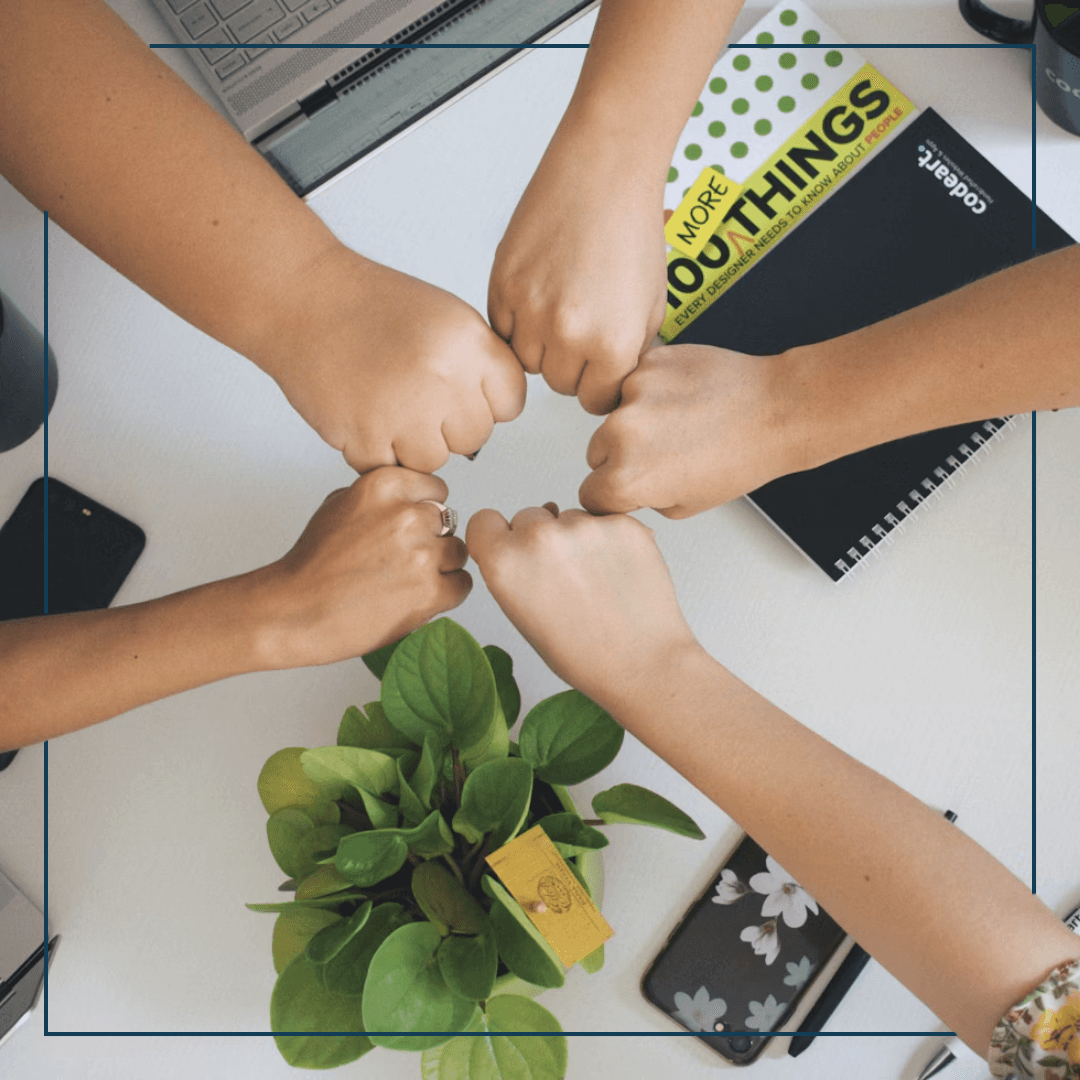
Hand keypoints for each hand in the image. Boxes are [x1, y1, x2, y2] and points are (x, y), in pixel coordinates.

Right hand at [261, 467, 470, 666]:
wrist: (295, 611)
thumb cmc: (312, 564)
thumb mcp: (339, 504)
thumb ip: (382, 496)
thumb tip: (414, 499)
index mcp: (385, 486)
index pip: (437, 490)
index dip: (425, 511)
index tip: (411, 528)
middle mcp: (407, 515)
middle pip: (449, 523)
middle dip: (432, 540)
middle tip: (403, 561)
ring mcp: (421, 554)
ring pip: (459, 553)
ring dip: (441, 567)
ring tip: (408, 581)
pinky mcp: (429, 592)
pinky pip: (462, 585)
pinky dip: (446, 594)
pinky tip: (417, 598)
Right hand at [264, 252, 526, 473]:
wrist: (303, 298)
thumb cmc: (372, 306)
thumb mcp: (447, 317)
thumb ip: (479, 364)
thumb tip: (497, 413)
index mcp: (469, 342)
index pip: (510, 402)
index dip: (486, 401)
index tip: (462, 391)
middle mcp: (442, 377)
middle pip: (475, 437)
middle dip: (449, 425)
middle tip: (415, 396)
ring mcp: (403, 411)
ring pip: (435, 460)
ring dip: (413, 443)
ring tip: (387, 404)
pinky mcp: (365, 437)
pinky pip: (390, 468)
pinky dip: (376, 451)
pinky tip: (364, 413)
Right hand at [465, 503, 698, 710]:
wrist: (642, 663)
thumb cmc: (582, 653)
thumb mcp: (522, 616)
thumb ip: (510, 570)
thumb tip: (518, 538)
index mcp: (505, 562)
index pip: (484, 521)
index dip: (498, 536)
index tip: (511, 549)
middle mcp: (539, 537)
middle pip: (528, 516)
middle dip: (540, 538)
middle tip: (562, 577)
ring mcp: (583, 525)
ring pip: (569, 516)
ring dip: (577, 538)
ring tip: (595, 580)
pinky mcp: (622, 523)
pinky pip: (605, 519)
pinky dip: (610, 539)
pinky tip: (618, 573)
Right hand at [488, 135, 667, 414]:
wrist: (604, 170)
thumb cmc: (632, 227)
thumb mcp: (652, 305)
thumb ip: (631, 352)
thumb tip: (611, 382)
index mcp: (612, 344)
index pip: (596, 400)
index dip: (600, 382)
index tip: (600, 366)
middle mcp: (568, 333)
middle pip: (560, 384)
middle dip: (572, 363)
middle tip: (582, 326)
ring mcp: (530, 310)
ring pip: (527, 361)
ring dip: (542, 345)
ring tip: (561, 307)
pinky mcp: (502, 284)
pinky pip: (502, 330)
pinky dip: (517, 320)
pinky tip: (541, 292)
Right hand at [579, 344, 811, 517]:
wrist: (775, 409)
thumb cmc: (741, 457)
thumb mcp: (685, 505)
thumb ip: (642, 498)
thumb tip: (622, 488)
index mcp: (627, 478)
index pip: (590, 494)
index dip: (613, 495)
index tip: (628, 489)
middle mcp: (622, 433)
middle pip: (596, 452)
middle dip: (621, 456)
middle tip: (664, 454)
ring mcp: (633, 393)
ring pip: (613, 415)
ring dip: (635, 421)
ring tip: (680, 424)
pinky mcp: (648, 363)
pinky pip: (634, 383)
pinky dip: (652, 392)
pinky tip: (683, 400)